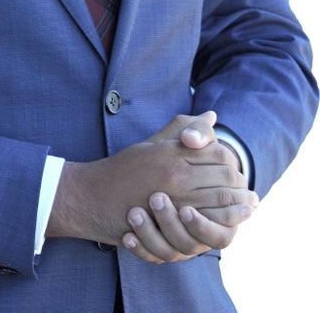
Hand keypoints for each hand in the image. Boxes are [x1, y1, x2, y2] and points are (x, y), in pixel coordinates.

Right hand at [46, 111, 256, 254]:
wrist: (94, 198)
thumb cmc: (123, 168)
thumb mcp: (153, 142)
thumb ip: (183, 128)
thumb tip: (212, 116)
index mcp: (172, 151)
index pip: (217, 151)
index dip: (230, 158)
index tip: (235, 166)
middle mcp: (176, 173)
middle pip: (224, 175)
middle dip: (240, 182)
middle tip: (247, 188)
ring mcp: (174, 200)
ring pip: (221, 201)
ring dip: (238, 204)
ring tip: (247, 206)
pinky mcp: (171, 225)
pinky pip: (208, 225)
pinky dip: (224, 223)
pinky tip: (231, 223)